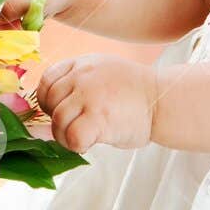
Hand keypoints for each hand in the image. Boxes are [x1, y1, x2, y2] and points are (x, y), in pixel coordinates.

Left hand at [35, 53, 157, 151]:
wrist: (163, 101)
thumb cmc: (134, 93)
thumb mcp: (102, 73)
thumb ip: (78, 82)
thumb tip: (52, 110)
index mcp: (81, 64)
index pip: (46, 81)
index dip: (48, 102)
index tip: (61, 113)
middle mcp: (82, 76)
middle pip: (49, 103)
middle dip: (57, 121)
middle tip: (74, 130)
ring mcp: (89, 95)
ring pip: (57, 121)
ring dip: (65, 137)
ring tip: (83, 139)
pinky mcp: (99, 117)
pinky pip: (72, 136)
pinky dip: (76, 145)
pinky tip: (89, 144)